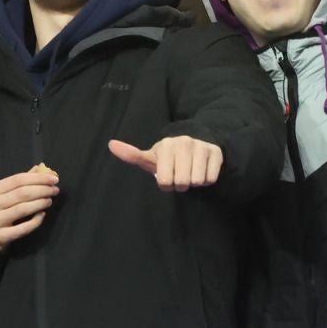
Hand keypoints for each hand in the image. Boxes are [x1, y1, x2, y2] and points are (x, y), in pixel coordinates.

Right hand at [0, 169, 59, 251]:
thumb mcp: (1, 194)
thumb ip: (19, 182)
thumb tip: (39, 169)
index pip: (18, 179)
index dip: (38, 178)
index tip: (53, 179)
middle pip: (22, 193)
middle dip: (42, 190)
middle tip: (55, 190)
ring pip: (22, 209)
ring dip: (40, 203)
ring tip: (49, 200)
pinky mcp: (0, 236)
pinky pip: (23, 228)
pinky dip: (35, 221)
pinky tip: (42, 215)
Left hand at [108, 136, 222, 191]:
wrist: (194, 146)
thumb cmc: (168, 157)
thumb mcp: (151, 158)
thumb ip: (132, 155)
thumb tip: (110, 144)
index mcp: (166, 144)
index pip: (166, 181)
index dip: (166, 184)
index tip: (166, 176)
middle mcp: (184, 142)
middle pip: (182, 183)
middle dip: (180, 184)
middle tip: (179, 175)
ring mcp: (202, 146)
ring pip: (197, 181)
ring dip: (193, 182)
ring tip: (190, 172)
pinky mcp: (215, 152)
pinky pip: (210, 178)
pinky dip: (206, 180)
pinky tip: (201, 170)